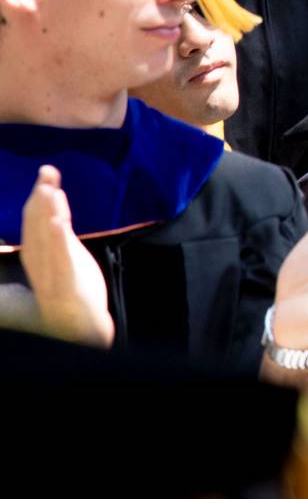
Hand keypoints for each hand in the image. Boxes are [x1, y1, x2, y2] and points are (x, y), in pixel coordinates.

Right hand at [18, 166, 112, 346]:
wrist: (81, 327)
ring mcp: (50, 276)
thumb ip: (60, 229)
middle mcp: (39, 264)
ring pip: (45, 241)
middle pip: (37, 227)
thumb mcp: (67, 254)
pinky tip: (58, 223)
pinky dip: (58, 241)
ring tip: (49, 190)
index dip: (39, 196)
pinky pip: (60, 261)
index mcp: (39, 256)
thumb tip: (55, 200)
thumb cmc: (72, 289)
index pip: (35, 222)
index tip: (47, 172)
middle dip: (41, 199)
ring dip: (45, 214)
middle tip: (47, 173)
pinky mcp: (65, 286)